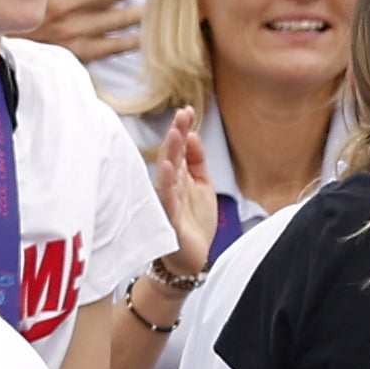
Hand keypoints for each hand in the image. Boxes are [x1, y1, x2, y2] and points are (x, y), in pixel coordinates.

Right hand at [154, 106, 217, 276]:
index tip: (187, 110)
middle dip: (176, 134)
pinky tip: (168, 166)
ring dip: (170, 152)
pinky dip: (166, 181)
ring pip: (168, 172)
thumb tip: (193, 135)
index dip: (182, 129)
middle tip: (182, 114)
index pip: (178, 149)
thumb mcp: (203, 185)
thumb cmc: (194, 222)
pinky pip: (166, 197)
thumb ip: (197, 161)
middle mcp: (171, 186)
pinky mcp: (169, 217)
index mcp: (179, 177)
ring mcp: (168, 200)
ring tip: (175, 132)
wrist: (192, 258)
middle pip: (171, 155)